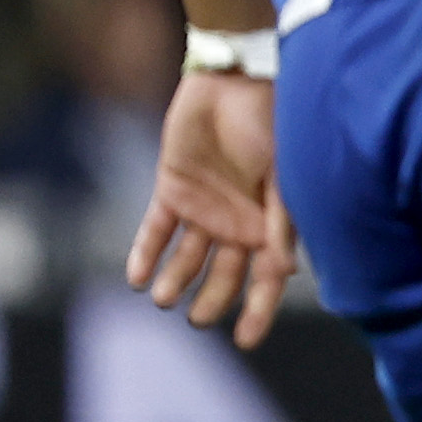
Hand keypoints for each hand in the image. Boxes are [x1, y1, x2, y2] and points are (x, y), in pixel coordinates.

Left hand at [125, 71, 301, 349]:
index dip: (259, 311)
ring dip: (176, 282)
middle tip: (196, 320)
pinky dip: (145, 254)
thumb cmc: (274, 124)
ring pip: (188, 259)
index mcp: (272, 224)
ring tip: (163, 300)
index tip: (246, 340)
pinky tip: (137, 278)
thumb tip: (283, 273)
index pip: (267, 279)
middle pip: (225, 276)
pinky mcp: (172, 190)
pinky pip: (156, 230)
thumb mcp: (285, 174)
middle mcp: (239, 223)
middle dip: (212, 301)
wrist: (232, 80)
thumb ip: (281, 221)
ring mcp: (205, 208)